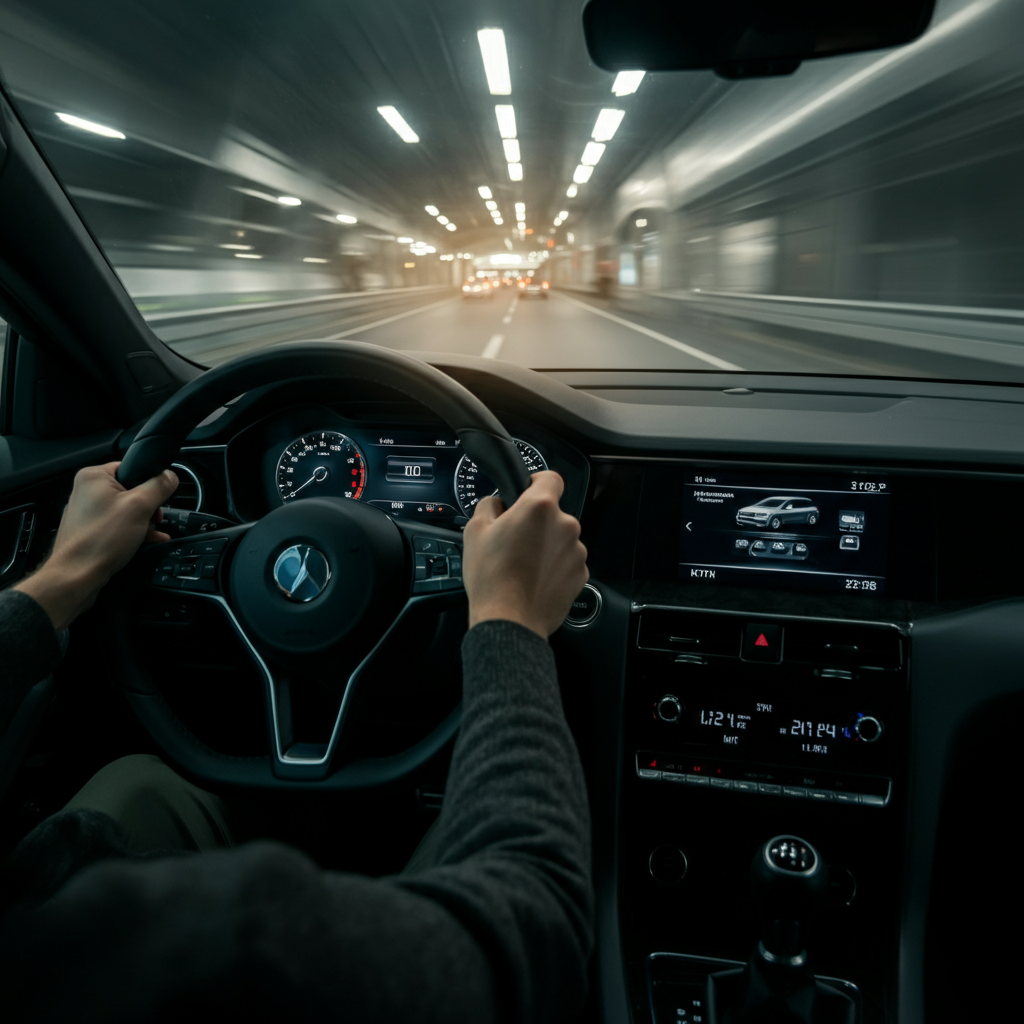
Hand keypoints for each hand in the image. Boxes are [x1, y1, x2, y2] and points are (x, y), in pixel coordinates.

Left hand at [14, 462, 178, 631]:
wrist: (77, 575)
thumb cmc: (100, 541)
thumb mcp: (140, 507)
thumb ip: (159, 486)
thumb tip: (170, 476)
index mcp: (94, 477)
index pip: (132, 467)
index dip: (150, 482)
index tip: (159, 497)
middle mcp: (87, 491)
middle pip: (131, 490)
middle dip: (149, 507)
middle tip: (155, 518)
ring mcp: (87, 512)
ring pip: (126, 510)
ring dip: (144, 521)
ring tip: (152, 533)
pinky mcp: (90, 531)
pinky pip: (118, 525)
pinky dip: (133, 531)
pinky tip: (146, 540)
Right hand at [463, 470, 587, 638]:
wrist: (510, 620)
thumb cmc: (492, 578)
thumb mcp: (475, 531)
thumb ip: (489, 505)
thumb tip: (497, 503)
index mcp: (539, 508)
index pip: (550, 477)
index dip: (537, 481)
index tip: (528, 489)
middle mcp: (565, 525)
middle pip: (552, 513)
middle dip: (535, 522)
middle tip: (513, 539)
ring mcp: (576, 551)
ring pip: (560, 539)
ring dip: (545, 546)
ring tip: (522, 564)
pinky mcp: (581, 574)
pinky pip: (567, 561)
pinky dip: (554, 566)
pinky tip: (534, 578)